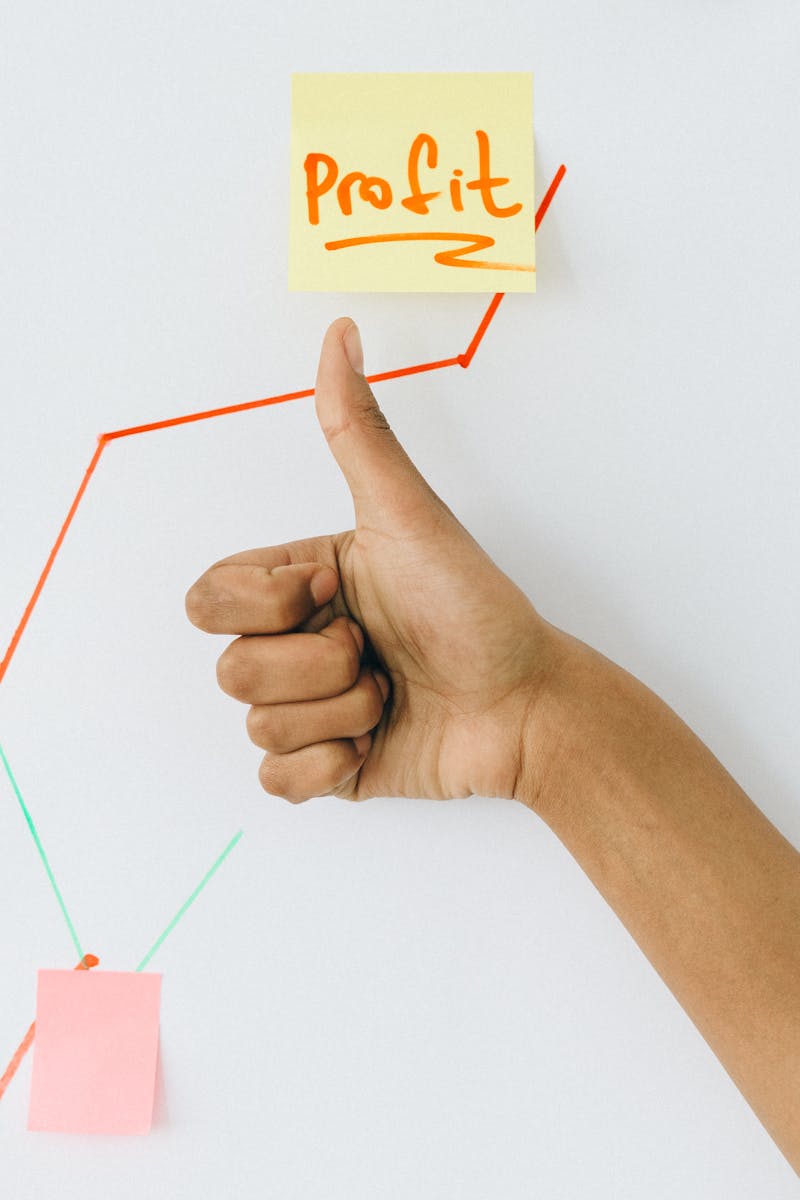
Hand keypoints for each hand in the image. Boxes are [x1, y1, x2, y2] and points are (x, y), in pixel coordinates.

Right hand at [185, 317, 560, 803]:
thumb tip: (339, 333)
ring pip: (259, 726)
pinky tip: (377, 742)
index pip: (211, 598)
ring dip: (341, 711)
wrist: (526, 705)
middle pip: (231, 669)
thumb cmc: (476, 608)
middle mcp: (296, 645)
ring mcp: (309, 709)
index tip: (337, 591)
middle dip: (316, 665)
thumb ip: (358, 431)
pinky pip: (276, 781)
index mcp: (299, 585)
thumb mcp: (410, 516)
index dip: (269, 604)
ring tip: (392, 694)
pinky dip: (330, 765)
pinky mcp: (326, 768)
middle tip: (376, 650)